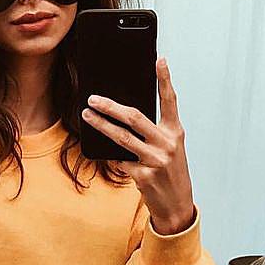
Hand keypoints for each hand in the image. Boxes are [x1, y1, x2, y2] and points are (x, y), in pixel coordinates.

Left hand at [81, 57, 194, 234]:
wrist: (177, 205)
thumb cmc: (170, 172)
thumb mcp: (169, 149)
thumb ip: (152, 133)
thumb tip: (122, 118)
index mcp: (175, 133)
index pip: (170, 101)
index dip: (165, 79)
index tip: (159, 59)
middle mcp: (167, 144)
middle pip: (134, 117)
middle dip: (111, 106)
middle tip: (93, 99)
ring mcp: (155, 160)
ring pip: (121, 138)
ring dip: (101, 126)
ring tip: (87, 116)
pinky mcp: (143, 176)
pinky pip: (119, 160)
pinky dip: (112, 156)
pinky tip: (108, 154)